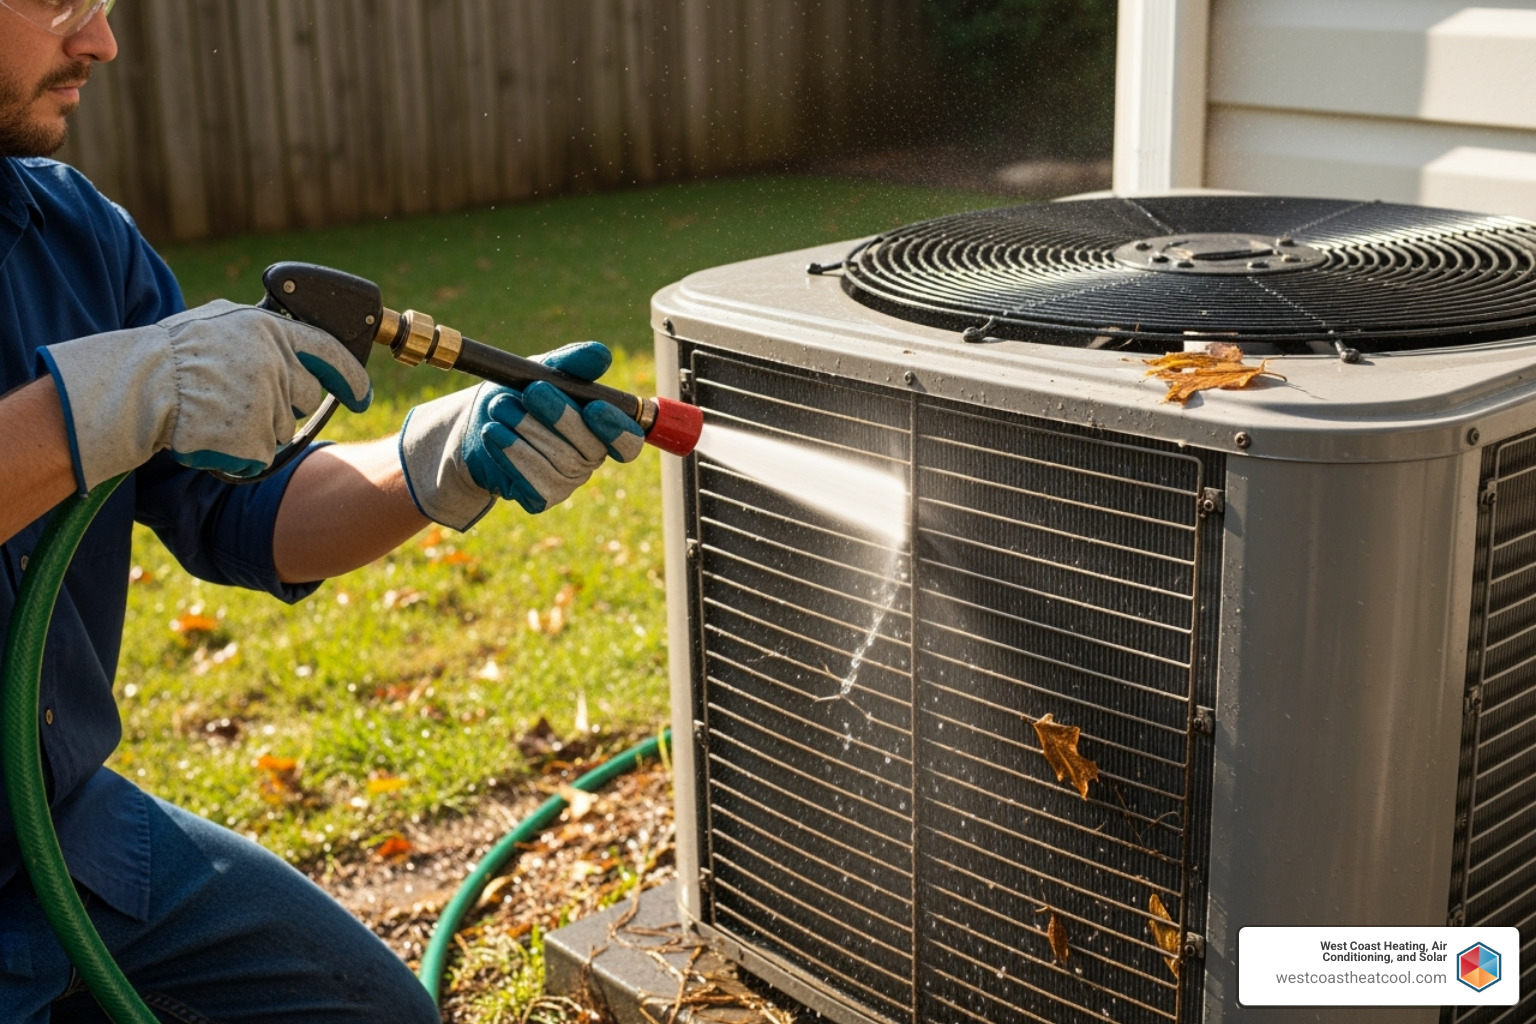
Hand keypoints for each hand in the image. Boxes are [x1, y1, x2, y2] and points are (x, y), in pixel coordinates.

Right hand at [39, 300, 371, 490]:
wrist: (140, 388)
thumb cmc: (171, 353)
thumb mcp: (220, 321)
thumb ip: (260, 332)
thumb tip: (289, 338)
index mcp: (271, 331)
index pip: (331, 352)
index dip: (351, 377)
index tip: (361, 394)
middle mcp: (278, 366)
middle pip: (306, 397)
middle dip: (285, 401)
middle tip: (241, 396)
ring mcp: (269, 404)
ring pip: (282, 427)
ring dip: (256, 426)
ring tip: (217, 409)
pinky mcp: (256, 441)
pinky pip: (261, 454)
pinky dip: (240, 450)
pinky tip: (213, 431)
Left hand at [398, 342, 644, 529]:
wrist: (474, 425)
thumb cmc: (518, 394)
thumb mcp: (542, 370)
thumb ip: (572, 363)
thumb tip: (601, 355)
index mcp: (602, 430)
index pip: (627, 441)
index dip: (616, 429)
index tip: (595, 407)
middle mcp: (590, 458)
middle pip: (589, 449)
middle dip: (560, 417)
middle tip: (532, 390)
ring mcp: (567, 482)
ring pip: (559, 462)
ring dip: (526, 430)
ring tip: (499, 407)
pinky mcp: (540, 498)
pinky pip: (533, 481)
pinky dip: (511, 452)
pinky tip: (492, 433)